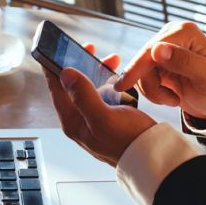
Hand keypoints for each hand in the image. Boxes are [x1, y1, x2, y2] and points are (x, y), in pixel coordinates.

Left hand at [44, 51, 155, 166]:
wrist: (152, 155)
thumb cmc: (129, 142)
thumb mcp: (104, 117)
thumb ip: (83, 96)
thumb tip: (66, 75)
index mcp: (73, 122)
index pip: (56, 90)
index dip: (53, 68)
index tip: (54, 49)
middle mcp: (80, 120)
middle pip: (72, 86)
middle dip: (80, 65)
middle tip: (89, 49)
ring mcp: (94, 118)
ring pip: (89, 87)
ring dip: (97, 71)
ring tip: (110, 59)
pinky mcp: (109, 116)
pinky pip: (103, 93)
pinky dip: (108, 81)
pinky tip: (116, 74)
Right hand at [114, 21, 205, 120]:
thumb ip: (183, 61)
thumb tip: (157, 48)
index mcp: (184, 32)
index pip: (152, 49)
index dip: (136, 68)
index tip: (123, 86)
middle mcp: (171, 35)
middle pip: (143, 61)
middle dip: (152, 86)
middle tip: (170, 101)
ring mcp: (163, 48)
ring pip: (140, 72)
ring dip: (154, 91)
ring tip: (174, 99)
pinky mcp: (156, 62)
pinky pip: (142, 78)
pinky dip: (153, 92)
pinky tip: (169, 96)